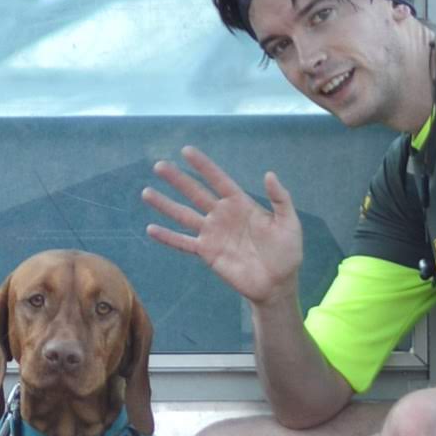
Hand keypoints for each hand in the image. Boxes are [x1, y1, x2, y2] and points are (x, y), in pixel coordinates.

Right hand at [141, 145, 303, 306]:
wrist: (277, 283)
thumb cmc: (286, 252)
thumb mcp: (289, 223)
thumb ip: (280, 199)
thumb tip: (269, 174)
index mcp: (240, 203)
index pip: (218, 180)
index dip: (203, 166)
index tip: (186, 151)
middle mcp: (222, 215)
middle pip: (196, 193)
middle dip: (178, 179)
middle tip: (159, 166)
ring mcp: (212, 233)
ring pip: (184, 215)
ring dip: (165, 204)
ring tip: (147, 192)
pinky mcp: (206, 253)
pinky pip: (183, 243)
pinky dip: (167, 237)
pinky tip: (151, 229)